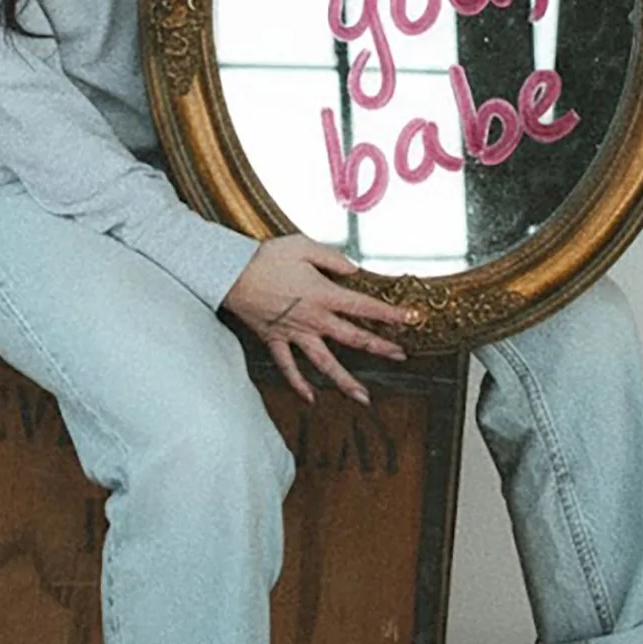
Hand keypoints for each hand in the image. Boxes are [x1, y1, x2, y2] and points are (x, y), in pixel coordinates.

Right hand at [223, 233, 416, 405]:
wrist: (230, 273)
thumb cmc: (267, 256)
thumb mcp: (303, 246)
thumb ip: (333, 259)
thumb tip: (354, 270)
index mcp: (323, 294)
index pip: (364, 306)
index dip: (389, 313)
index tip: (411, 319)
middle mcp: (313, 319)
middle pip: (352, 337)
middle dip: (379, 347)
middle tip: (400, 356)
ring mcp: (294, 333)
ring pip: (324, 362)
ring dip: (345, 381)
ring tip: (363, 397)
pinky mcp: (275, 339)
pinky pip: (288, 367)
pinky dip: (298, 384)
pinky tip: (310, 397)